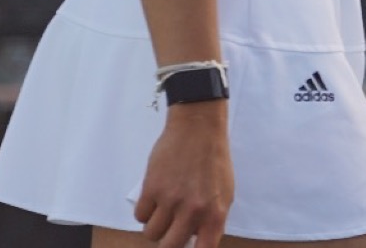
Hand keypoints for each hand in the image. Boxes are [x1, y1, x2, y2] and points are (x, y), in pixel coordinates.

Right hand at [134, 102, 232, 246]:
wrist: (197, 129)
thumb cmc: (214, 159)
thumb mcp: (225, 192)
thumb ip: (212, 218)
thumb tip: (197, 239)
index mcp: (215, 213)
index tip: (184, 247)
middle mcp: (193, 211)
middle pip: (169, 246)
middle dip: (167, 242)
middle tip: (168, 230)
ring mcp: (171, 200)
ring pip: (151, 233)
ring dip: (154, 226)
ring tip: (161, 210)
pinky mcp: (152, 189)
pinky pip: (140, 215)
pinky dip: (144, 211)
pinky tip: (153, 198)